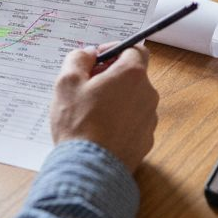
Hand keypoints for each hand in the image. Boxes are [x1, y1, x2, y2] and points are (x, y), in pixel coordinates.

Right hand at [50, 44, 158, 172]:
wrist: (90, 168)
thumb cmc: (78, 123)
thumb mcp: (67, 82)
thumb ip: (78, 58)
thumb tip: (88, 53)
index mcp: (132, 75)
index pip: (134, 50)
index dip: (114, 50)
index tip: (96, 59)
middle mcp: (148, 94)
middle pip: (133, 76)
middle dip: (112, 76)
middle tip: (87, 85)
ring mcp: (150, 119)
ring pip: (134, 100)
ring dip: (116, 99)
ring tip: (91, 112)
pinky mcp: (146, 140)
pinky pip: (134, 122)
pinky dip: (120, 120)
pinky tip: (100, 130)